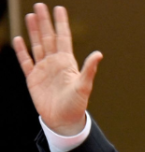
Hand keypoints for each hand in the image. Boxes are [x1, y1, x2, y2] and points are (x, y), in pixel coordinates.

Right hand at [12, 4, 101, 135]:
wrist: (64, 121)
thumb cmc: (76, 106)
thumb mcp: (84, 86)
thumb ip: (89, 70)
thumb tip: (99, 54)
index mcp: (67, 63)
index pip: (64, 38)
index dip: (61, 23)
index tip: (59, 9)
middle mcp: (55, 63)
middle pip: (48, 37)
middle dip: (44, 22)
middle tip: (40, 5)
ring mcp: (43, 70)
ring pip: (37, 45)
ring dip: (33, 31)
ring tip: (30, 16)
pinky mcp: (33, 79)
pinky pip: (26, 61)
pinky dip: (22, 51)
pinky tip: (19, 39)